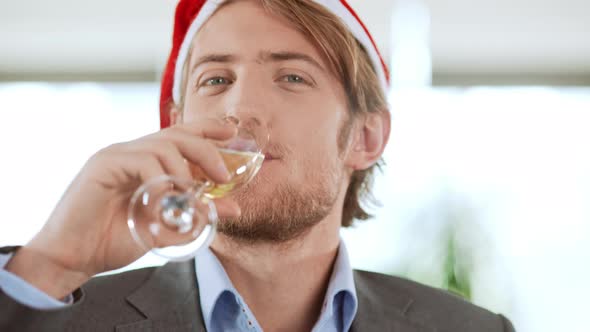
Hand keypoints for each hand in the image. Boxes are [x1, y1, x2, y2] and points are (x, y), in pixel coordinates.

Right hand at [5, 119, 239, 298]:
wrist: (73, 259)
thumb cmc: (114, 240)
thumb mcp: (167, 227)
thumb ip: (197, 215)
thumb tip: (233, 208)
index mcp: (146, 162)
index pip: (181, 135)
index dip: (207, 130)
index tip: (231, 133)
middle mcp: (132, 152)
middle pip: (177, 135)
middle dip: (206, 150)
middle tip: (223, 176)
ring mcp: (116, 155)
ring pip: (162, 146)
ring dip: (184, 171)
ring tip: (191, 195)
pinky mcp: (103, 165)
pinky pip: (142, 160)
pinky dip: (160, 178)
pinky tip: (165, 198)